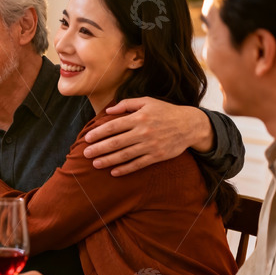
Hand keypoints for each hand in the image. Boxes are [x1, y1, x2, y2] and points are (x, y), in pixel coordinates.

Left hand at [84, 98, 213, 175]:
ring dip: (108, 160)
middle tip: (85, 153)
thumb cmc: (165, 111)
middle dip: (99, 149)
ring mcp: (150, 145)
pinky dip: (125, 169)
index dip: (99, 133)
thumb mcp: (147, 102)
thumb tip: (108, 111)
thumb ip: (126, 104)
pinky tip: (114, 172)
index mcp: (139, 118)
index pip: (113, 126)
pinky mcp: (157, 156)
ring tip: (95, 164)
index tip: (88, 138)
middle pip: (116, 142)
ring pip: (125, 155)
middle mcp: (143, 132)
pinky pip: (138, 164)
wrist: (190, 125)